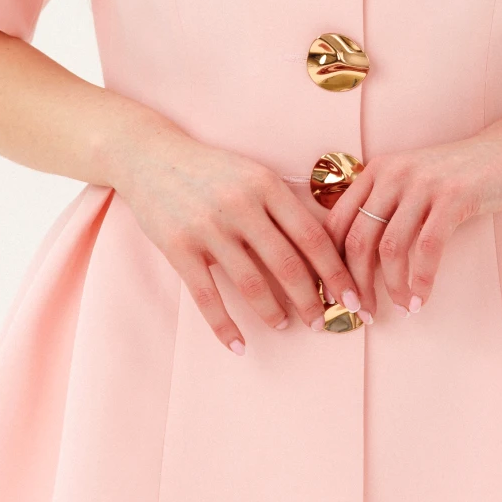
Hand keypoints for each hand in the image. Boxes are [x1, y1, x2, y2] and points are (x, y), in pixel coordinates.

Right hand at [110, 111, 365, 352]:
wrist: (150, 156)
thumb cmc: (212, 170)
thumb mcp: (254, 174)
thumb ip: (284, 206)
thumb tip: (327, 250)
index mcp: (267, 185)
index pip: (313, 237)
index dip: (336, 273)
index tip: (352, 298)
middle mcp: (240, 205)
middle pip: (287, 264)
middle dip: (310, 301)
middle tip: (322, 323)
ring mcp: (208, 226)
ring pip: (251, 283)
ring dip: (272, 312)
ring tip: (284, 325)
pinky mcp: (178, 247)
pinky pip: (207, 296)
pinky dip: (225, 326)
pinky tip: (238, 345)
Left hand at [323, 116, 501, 313]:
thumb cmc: (458, 177)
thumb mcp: (412, 184)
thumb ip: (386, 211)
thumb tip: (358, 265)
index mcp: (376, 171)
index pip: (336, 223)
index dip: (331, 265)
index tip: (336, 296)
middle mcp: (392, 173)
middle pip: (357, 239)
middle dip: (355, 284)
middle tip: (362, 313)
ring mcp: (422, 183)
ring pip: (390, 247)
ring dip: (392, 287)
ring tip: (400, 308)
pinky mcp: (453, 196)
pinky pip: (428, 248)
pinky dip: (422, 280)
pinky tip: (422, 299)